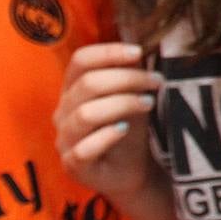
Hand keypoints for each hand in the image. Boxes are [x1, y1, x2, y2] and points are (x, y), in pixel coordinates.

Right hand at [54, 42, 162, 200]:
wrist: (131, 170)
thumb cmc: (129, 127)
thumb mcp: (133, 96)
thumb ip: (131, 74)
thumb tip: (139, 49)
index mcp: (74, 89)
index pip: (81, 61)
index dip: (109, 52)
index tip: (139, 52)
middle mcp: (64, 112)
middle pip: (88, 84)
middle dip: (128, 79)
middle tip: (157, 82)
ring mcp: (65, 140)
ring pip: (85, 114)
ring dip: (122, 104)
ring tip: (149, 103)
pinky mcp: (73, 165)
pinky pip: (83, 148)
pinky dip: (107, 136)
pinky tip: (125, 129)